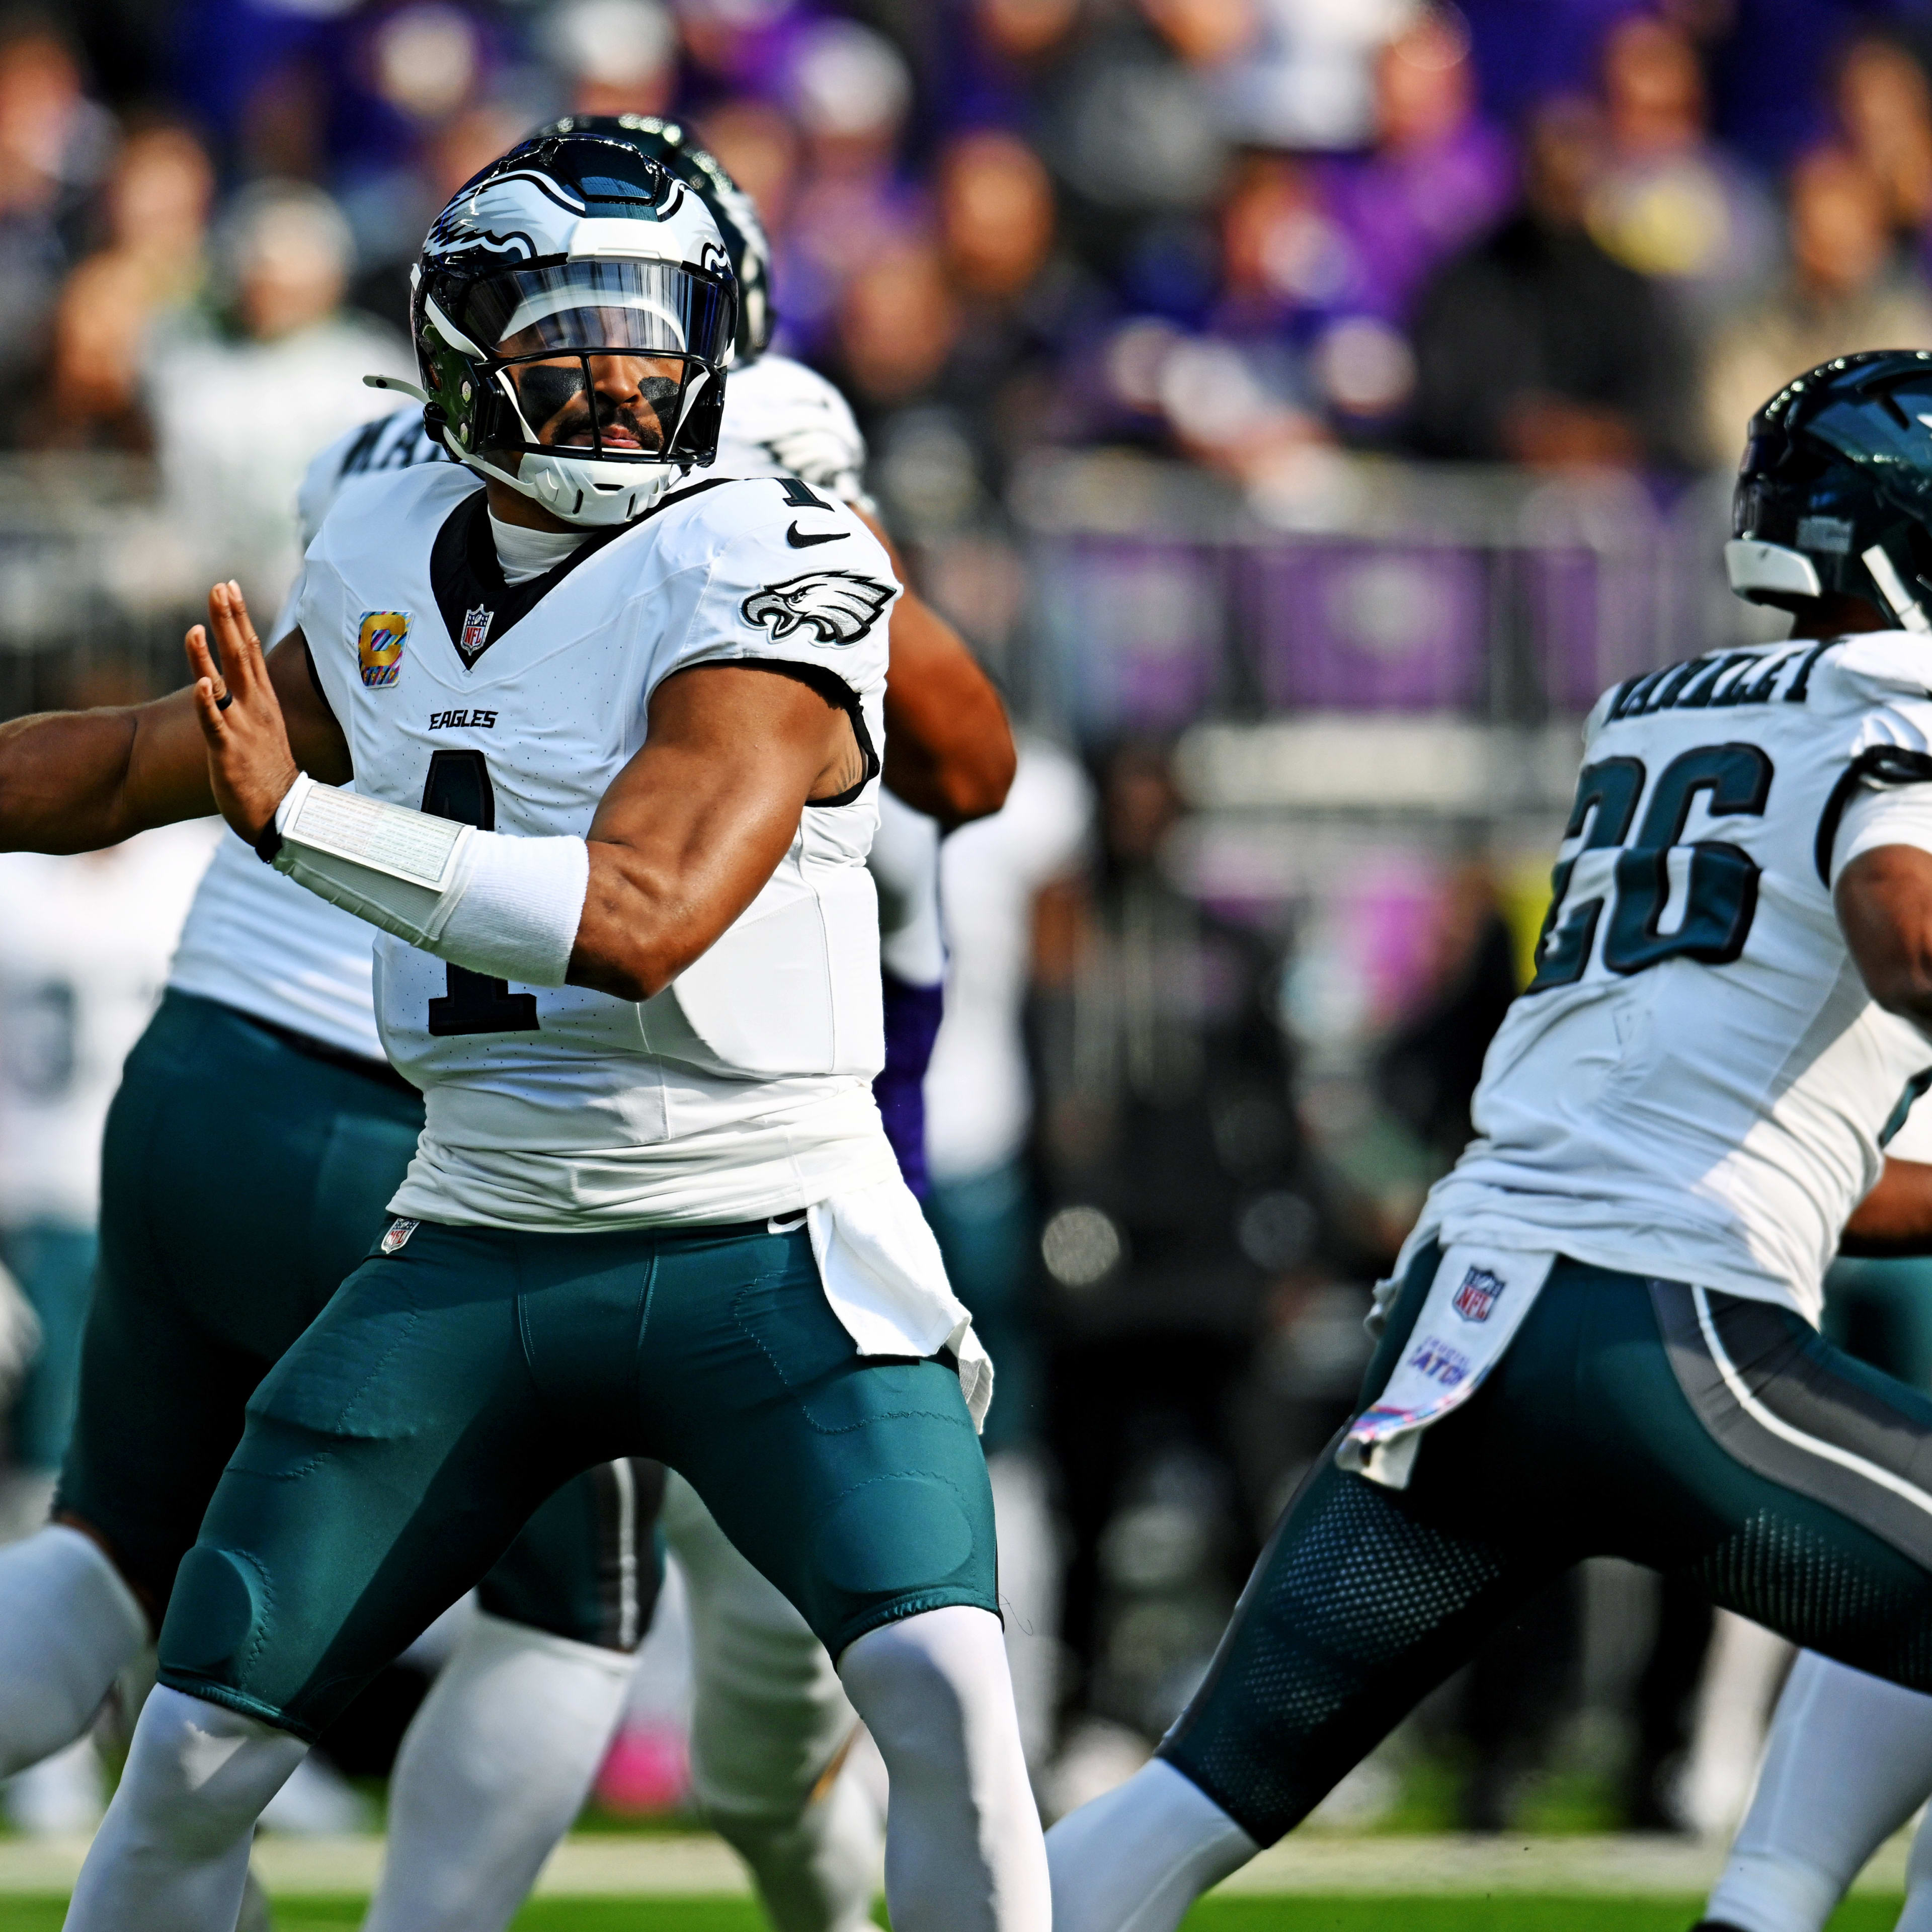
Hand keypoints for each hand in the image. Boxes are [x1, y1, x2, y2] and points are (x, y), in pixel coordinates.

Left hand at [184, 581, 300, 845]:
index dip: (239, 617)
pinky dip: (207, 703)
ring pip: (225, 683)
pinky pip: (215, 723)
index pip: (250, 650)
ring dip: (210, 654)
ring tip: (197, 626)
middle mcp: (256, 708)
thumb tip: (241, 682)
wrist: (281, 814)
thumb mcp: (266, 729)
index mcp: (264, 701)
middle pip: (241, 656)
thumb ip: (254, 703)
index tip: (229, 587)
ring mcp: (243, 728)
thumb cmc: (269, 774)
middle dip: (230, 620)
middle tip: (220, 586)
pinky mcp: (228, 751)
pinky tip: (201, 684)